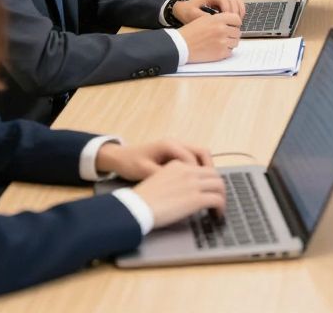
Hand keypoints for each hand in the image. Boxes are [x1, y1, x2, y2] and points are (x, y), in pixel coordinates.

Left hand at [96, 139, 213, 180]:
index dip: (199, 175)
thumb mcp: (144, 171)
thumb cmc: (130, 163)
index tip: (202, 189)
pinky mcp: (175, 153)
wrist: (119, 157)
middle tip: (213, 187)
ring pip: (200, 154)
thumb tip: (179, 187)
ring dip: (206, 168)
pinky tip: (197, 182)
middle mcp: (176, 143)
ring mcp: (177, 146)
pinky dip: (199, 168)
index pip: (192, 158)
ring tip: (208, 185)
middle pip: (202, 152)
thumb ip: (162, 177)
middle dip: (210, 170)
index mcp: (169, 145)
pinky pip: (193, 158)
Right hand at [132, 159, 226, 227]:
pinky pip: (218, 200)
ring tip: (219, 208)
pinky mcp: (196, 199)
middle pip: (214, 175)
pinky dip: (221, 207)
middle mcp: (188, 171)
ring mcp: (193, 184)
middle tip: (217, 199)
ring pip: (220, 185)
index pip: (201, 168)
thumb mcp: (157, 179)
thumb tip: (181, 190)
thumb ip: (172, 179)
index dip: (208, 180)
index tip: (208, 189)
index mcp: (177, 165)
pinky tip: (216, 214)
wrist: (136, 207)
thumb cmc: (142, 198)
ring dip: (222, 197)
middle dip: (218, 187)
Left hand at [173, 0, 244, 21]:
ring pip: (237, 1)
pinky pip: (237, 4)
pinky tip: (237, 20)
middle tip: (233, 24)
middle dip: (234, 13)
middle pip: (233, 0)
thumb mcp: (192, 15)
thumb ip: (203, 17)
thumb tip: (215, 20)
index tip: (226, 21)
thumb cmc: (187, 12)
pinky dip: (240, 11)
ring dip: (239, 12)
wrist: (183, 9)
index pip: (224, 0)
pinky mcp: (225, 3)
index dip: (227, 10)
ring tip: (236, 23)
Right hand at [178, 11, 242, 62]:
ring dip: (230, 43)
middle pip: (237, 32)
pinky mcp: (220, 53)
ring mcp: (222, 42)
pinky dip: (226, 51)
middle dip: (232, 34)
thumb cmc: (190, 32)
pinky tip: (217, 49)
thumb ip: (219, 19)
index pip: (237, 19)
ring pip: (235, 42)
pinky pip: (230, 52)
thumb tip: (231, 23)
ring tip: (220, 43)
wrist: (181, 45)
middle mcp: (222, 29)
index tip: (232, 26)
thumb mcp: (205, 19)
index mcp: (218, 19)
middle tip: (224, 36)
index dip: (235, 23)